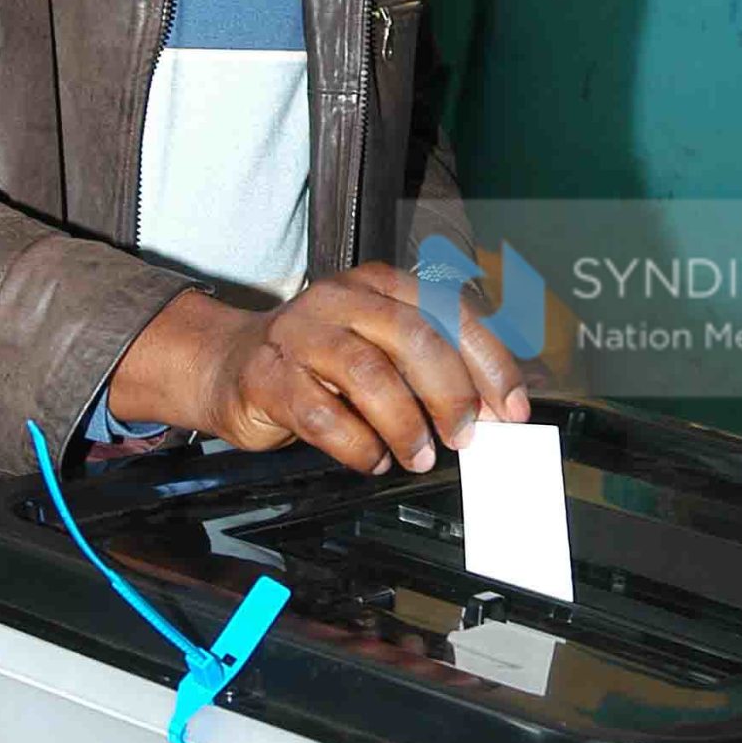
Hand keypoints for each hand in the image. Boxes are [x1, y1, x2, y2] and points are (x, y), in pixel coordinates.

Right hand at [107, 262, 531, 472]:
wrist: (229, 364)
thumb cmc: (320, 362)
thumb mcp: (379, 348)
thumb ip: (429, 369)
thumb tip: (493, 412)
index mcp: (380, 284)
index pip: (449, 311)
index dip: (488, 361)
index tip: (512, 408)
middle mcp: (342, 299)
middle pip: (413, 337)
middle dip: (450, 393)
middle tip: (464, 436)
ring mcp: (300, 334)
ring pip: (368, 374)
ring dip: (405, 424)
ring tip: (418, 456)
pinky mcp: (268, 375)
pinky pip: (321, 414)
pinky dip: (357, 445)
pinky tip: (371, 458)